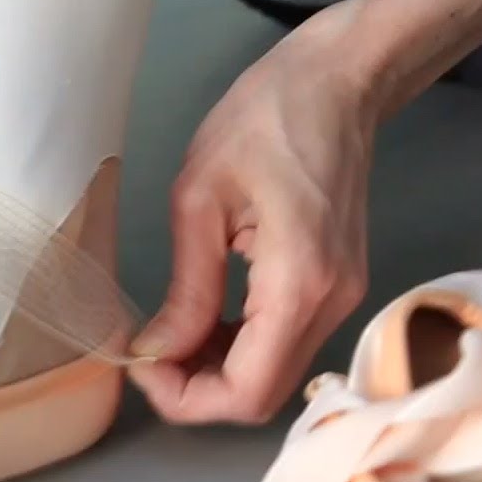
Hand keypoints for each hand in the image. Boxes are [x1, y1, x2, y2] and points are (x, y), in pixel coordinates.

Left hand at [129, 12, 382, 424]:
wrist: (337, 83)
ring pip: (274, 376)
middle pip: (262, 396)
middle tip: (146, 353)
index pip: (245, 392)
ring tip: (167, 334)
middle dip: (196, 390)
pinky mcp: (337, 286)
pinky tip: (204, 321)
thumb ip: (185, 291)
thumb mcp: (199, 200)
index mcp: (298, 284)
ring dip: (216, 371)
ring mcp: (342, 297)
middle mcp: (331, 303)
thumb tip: (155, 352)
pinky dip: (241, 348)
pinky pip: (286, 344)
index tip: (140, 364)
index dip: (186, 399)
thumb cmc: (264, 119)